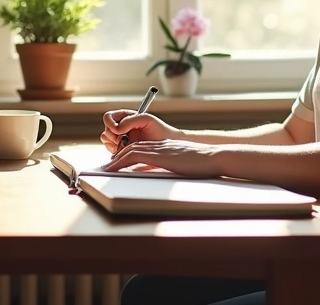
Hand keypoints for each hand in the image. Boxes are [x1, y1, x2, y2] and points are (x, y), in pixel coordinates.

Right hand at [100, 110, 181, 153]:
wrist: (166, 144)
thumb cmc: (159, 130)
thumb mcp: (146, 119)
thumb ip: (130, 120)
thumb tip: (117, 128)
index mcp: (125, 117)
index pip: (108, 117)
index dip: (110, 123)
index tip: (118, 130)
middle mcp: (121, 127)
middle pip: (106, 129)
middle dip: (112, 136)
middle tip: (123, 140)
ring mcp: (120, 139)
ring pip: (106, 140)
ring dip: (113, 144)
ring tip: (126, 145)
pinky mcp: (122, 150)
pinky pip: (111, 150)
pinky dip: (115, 151)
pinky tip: (126, 150)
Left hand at [103, 139, 223, 176]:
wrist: (213, 157)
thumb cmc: (205, 164)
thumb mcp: (187, 164)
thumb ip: (176, 166)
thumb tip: (171, 173)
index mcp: (167, 147)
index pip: (143, 148)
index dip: (130, 154)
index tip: (120, 163)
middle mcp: (160, 145)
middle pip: (133, 147)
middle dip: (119, 157)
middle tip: (108, 166)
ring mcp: (159, 149)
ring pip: (130, 150)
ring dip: (116, 160)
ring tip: (106, 169)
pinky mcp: (159, 155)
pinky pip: (134, 156)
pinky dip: (121, 162)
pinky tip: (114, 169)